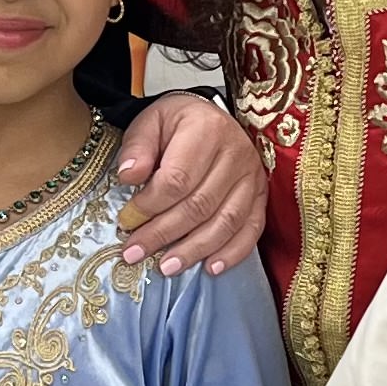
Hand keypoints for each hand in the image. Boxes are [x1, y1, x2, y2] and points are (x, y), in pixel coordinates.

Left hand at [117, 93, 264, 275]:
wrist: (210, 118)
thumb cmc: (176, 123)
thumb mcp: (150, 122)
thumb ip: (137, 147)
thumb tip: (127, 176)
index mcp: (206, 129)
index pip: (177, 179)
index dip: (149, 206)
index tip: (126, 222)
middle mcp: (235, 152)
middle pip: (199, 205)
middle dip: (164, 234)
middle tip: (136, 253)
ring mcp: (252, 176)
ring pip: (225, 222)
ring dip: (194, 249)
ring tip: (167, 267)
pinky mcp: (260, 194)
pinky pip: (252, 228)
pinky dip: (233, 252)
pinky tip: (211, 268)